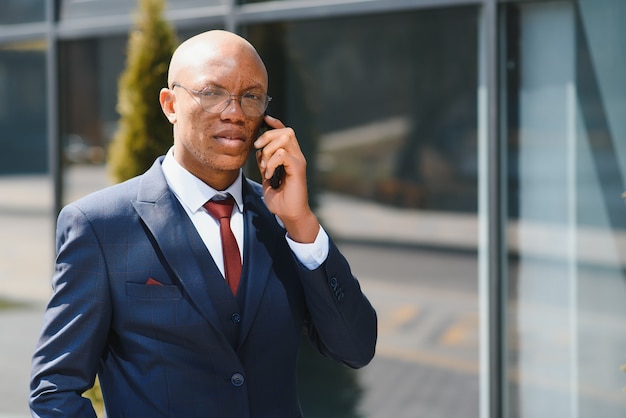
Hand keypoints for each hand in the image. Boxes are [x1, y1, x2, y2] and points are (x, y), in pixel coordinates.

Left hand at [254, 115, 318, 242]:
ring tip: (264, 166)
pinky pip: (283, 155)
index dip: (275, 124)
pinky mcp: (298, 169)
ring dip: (269, 151)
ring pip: (285, 139)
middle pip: (286, 131)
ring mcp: (298, 162)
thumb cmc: (281, 199)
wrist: (290, 215)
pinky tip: (269, 174)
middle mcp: (297, 156)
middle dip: (268, 136)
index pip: (285, 132)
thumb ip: (265, 163)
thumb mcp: (268, 177)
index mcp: (290, 156)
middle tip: (257, 148)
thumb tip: (258, 152)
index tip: (264, 120)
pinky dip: (272, 163)